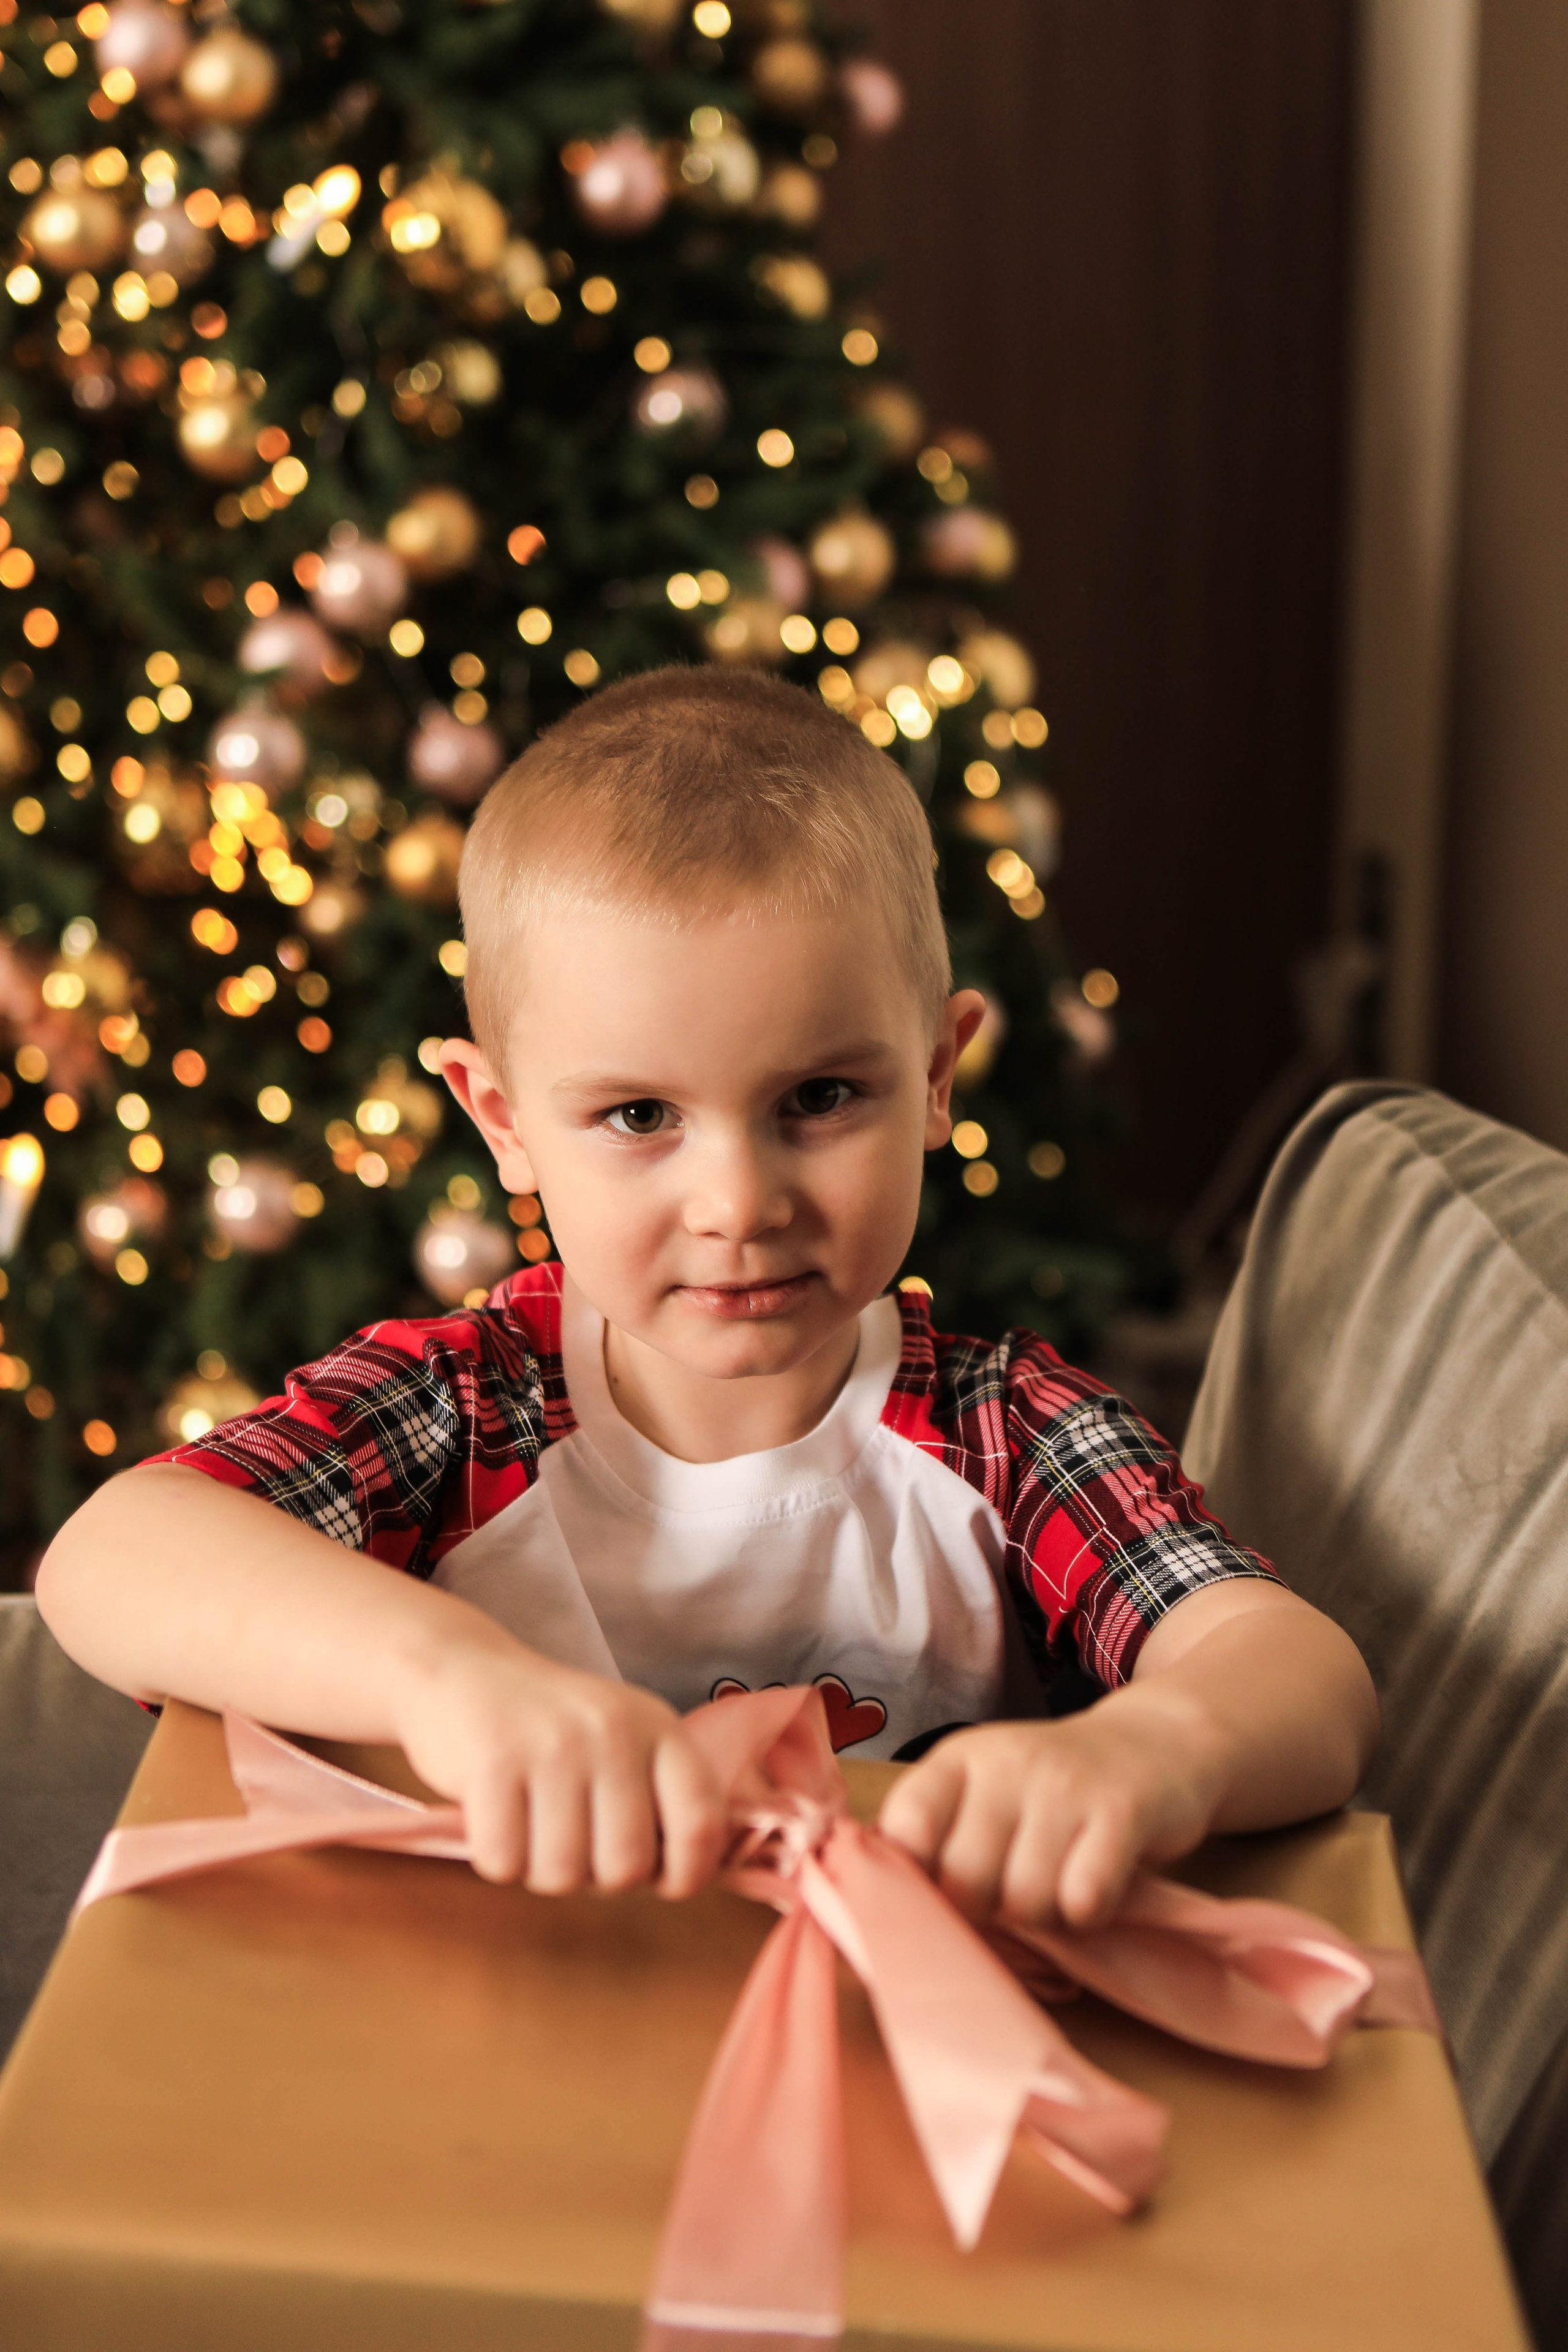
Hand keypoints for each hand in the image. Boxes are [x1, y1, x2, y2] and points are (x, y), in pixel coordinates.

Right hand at [389, 1630, 726, 1898]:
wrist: (464, 1670)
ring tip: (532, 1825)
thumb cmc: (552, 1727)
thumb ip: (659, 1799)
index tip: (660, 1881)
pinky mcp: (493, 1761)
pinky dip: (496, 1858)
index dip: (687, 1873)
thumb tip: (681, 1878)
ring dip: (541, 1870)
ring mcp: (553, 1745)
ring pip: (562, 1875)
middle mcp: (613, 1731)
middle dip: (596, 1878)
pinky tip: (495, 1817)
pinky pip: (503, 1863)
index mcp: (659, 1727)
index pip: (701, 1823)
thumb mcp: (624, 1739)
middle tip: (574, 1842)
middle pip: (625, 1867)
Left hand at [876, 1702, 1222, 1931]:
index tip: (944, 1895)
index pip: (905, 1828)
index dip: (917, 1881)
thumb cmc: (1055, 1791)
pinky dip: (1086, 1913)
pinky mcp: (1122, 1811)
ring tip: (1057, 1887)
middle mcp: (1007, 1762)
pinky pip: (1083, 1898)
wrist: (1158, 1743)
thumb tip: (892, 1910)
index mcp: (961, 1758)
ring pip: (1024, 1900)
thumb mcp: (989, 1792)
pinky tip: (1092, 1889)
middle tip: (1014, 1896)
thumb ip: (941, 1839)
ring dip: (1042, 1918)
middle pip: (964, 1881)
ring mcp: (1065, 1784)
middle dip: (986, 1912)